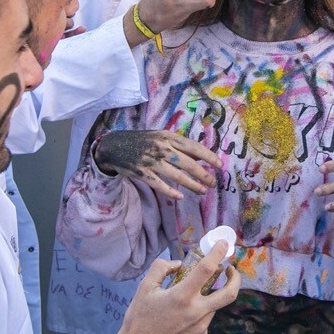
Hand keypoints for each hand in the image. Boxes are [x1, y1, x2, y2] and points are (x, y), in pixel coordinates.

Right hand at [94, 129, 219, 199]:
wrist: (114, 146)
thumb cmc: (143, 142)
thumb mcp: (162, 137)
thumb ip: (180, 145)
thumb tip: (202, 156)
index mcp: (168, 137)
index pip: (193, 147)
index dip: (208, 156)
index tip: (219, 165)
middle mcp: (162, 148)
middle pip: (188, 163)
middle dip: (203, 174)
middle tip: (213, 183)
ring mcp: (151, 162)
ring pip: (176, 176)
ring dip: (192, 185)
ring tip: (203, 191)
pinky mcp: (142, 174)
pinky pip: (160, 185)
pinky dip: (170, 192)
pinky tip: (180, 197)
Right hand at [99, 252, 242, 333]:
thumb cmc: (138, 319)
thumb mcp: (144, 288)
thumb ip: (161, 269)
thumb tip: (178, 264)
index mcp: (182, 297)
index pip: (207, 269)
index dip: (218, 253)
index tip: (223, 244)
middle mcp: (196, 312)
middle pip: (229, 293)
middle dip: (235, 278)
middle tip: (230, 270)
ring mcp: (201, 327)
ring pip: (213, 306)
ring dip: (207, 297)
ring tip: (188, 298)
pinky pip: (205, 320)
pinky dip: (198, 312)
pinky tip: (181, 317)